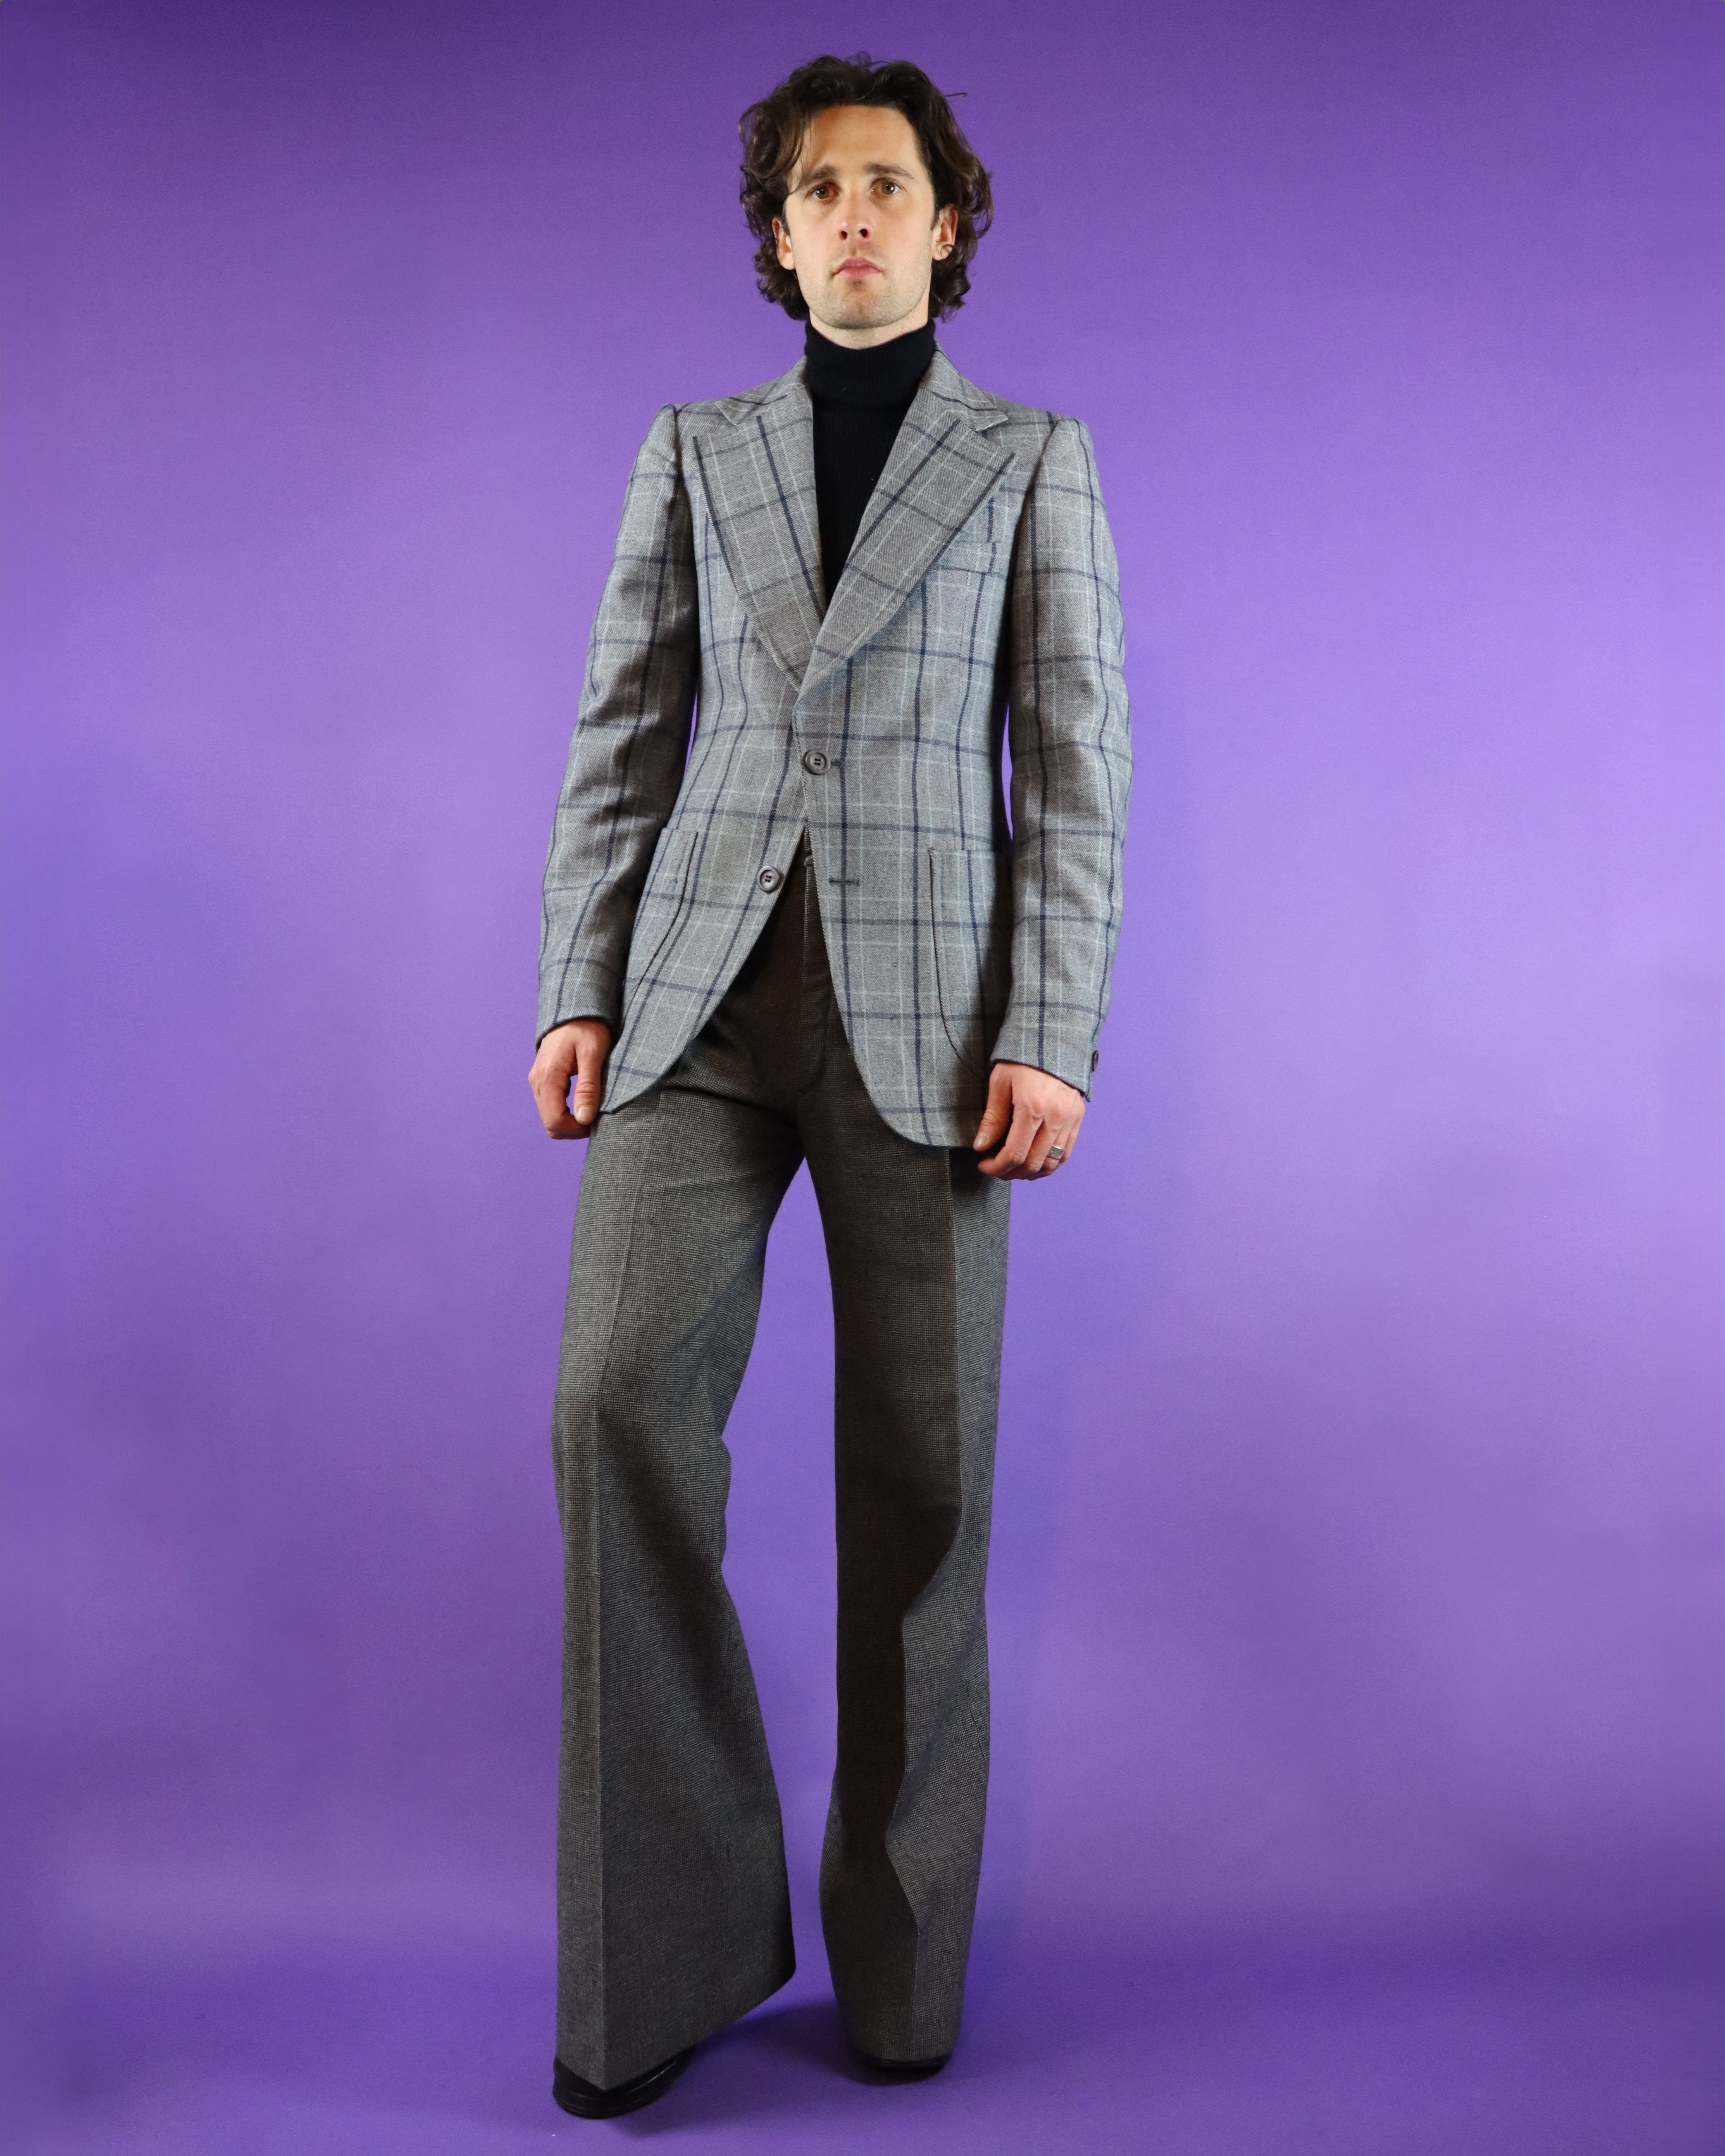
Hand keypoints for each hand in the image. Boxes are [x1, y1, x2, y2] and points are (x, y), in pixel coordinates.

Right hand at [529, 1019, 612, 1138]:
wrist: (575, 1008)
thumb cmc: (587, 1027)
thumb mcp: (593, 1054)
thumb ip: (588, 1087)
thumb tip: (584, 1119)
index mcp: (548, 1076)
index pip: (554, 1121)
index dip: (576, 1130)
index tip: (597, 1122)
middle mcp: (538, 1081)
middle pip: (550, 1124)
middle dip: (573, 1129)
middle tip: (597, 1119)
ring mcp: (538, 1081)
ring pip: (549, 1117)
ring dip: (570, 1121)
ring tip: (592, 1109)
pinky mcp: (543, 1079)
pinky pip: (551, 1106)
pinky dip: (566, 1112)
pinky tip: (583, 1103)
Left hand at [972, 1061, 1085, 1179]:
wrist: (1054, 1039)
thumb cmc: (1022, 1058)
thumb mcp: (1000, 1082)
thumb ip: (992, 1118)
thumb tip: (981, 1147)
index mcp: (1032, 1107)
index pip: (1015, 1153)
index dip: (996, 1167)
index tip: (984, 1164)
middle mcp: (1054, 1117)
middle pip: (1033, 1163)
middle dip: (1010, 1173)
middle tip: (995, 1168)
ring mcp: (1069, 1119)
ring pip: (1051, 1163)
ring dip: (1030, 1173)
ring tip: (1013, 1169)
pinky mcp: (1077, 1118)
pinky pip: (1066, 1153)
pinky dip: (1049, 1165)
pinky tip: (1034, 1163)